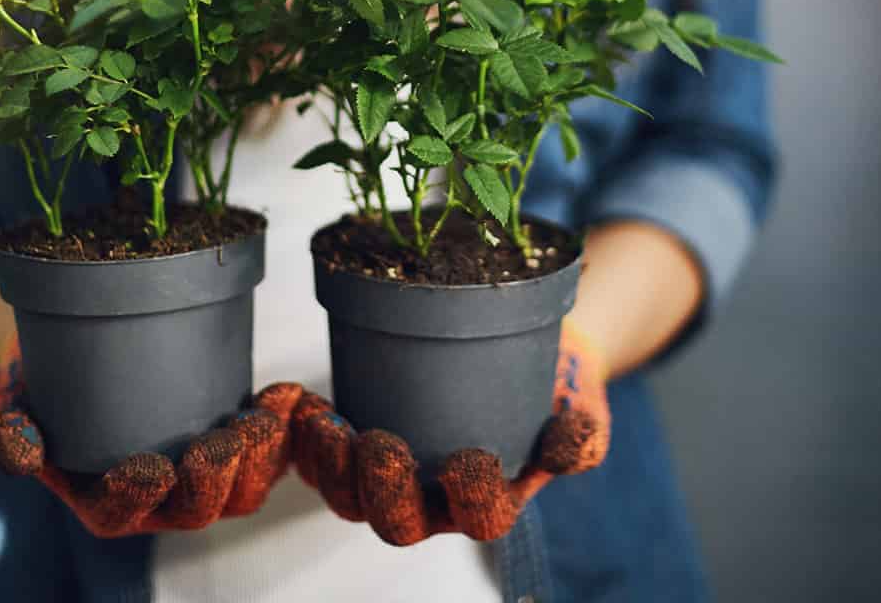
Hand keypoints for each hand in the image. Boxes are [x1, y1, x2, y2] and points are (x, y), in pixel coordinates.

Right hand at [0, 334, 303, 537]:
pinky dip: (282, 430)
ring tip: (264, 417)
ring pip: (240, 491)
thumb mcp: (14, 400)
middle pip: (195, 509)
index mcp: (101, 500)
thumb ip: (11, 429)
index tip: (151, 467)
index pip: (120, 514)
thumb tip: (24, 457)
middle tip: (225, 439)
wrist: (78, 352)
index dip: (137, 497)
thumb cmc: (43, 381)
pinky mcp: (231, 444)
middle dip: (215, 478)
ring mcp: (198, 475)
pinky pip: (266, 455)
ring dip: (259, 458)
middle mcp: (155, 499)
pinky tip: (287, 395)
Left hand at [290, 320, 610, 544]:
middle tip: (380, 443)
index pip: (480, 519)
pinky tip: (298, 403)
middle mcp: (435, 501)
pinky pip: (320, 457)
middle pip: (397, 522)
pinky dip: (304, 435)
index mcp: (491, 501)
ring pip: (348, 497)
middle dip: (381, 489)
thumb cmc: (555, 392)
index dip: (472, 498)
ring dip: (330, 466)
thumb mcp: (581, 408)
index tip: (472, 458)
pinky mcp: (358, 443)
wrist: (528, 358)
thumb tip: (563, 452)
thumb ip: (580, 434)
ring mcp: (393, 476)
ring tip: (325, 424)